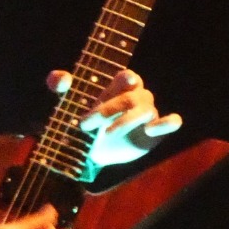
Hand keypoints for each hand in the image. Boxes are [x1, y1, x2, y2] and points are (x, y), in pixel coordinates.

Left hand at [48, 68, 181, 167]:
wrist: (95, 150)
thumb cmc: (87, 120)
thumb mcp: (67, 102)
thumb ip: (60, 85)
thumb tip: (58, 78)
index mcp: (120, 87)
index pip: (127, 77)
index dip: (127, 78)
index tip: (126, 81)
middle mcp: (137, 98)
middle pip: (130, 98)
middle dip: (108, 109)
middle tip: (84, 125)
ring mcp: (148, 114)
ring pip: (146, 111)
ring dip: (126, 121)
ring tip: (107, 133)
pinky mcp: (155, 133)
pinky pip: (170, 123)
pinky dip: (168, 123)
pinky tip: (153, 129)